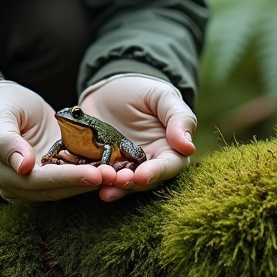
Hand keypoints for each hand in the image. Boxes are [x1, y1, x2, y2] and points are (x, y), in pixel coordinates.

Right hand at [0, 79, 104, 200]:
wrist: (7, 102)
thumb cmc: (2, 105)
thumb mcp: (2, 116)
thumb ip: (7, 141)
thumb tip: (23, 167)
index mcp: (4, 174)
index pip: (39, 181)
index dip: (67, 179)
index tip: (93, 174)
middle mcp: (20, 185)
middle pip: (57, 189)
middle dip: (86, 183)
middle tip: (114, 175)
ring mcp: (37, 182)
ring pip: (68, 188)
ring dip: (93, 182)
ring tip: (118, 174)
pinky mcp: (53, 174)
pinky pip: (73, 178)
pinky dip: (92, 174)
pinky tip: (112, 169)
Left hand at [79, 74, 196, 201]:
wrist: (108, 88)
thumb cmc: (142, 90)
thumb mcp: (162, 96)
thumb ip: (179, 118)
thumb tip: (188, 147)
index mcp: (169, 148)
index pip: (170, 165)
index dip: (158, 172)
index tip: (144, 176)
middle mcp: (148, 163)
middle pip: (146, 181)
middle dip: (133, 184)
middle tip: (119, 181)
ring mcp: (124, 166)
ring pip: (123, 183)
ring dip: (115, 187)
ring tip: (103, 188)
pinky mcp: (103, 165)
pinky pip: (101, 175)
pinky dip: (96, 180)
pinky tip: (88, 180)